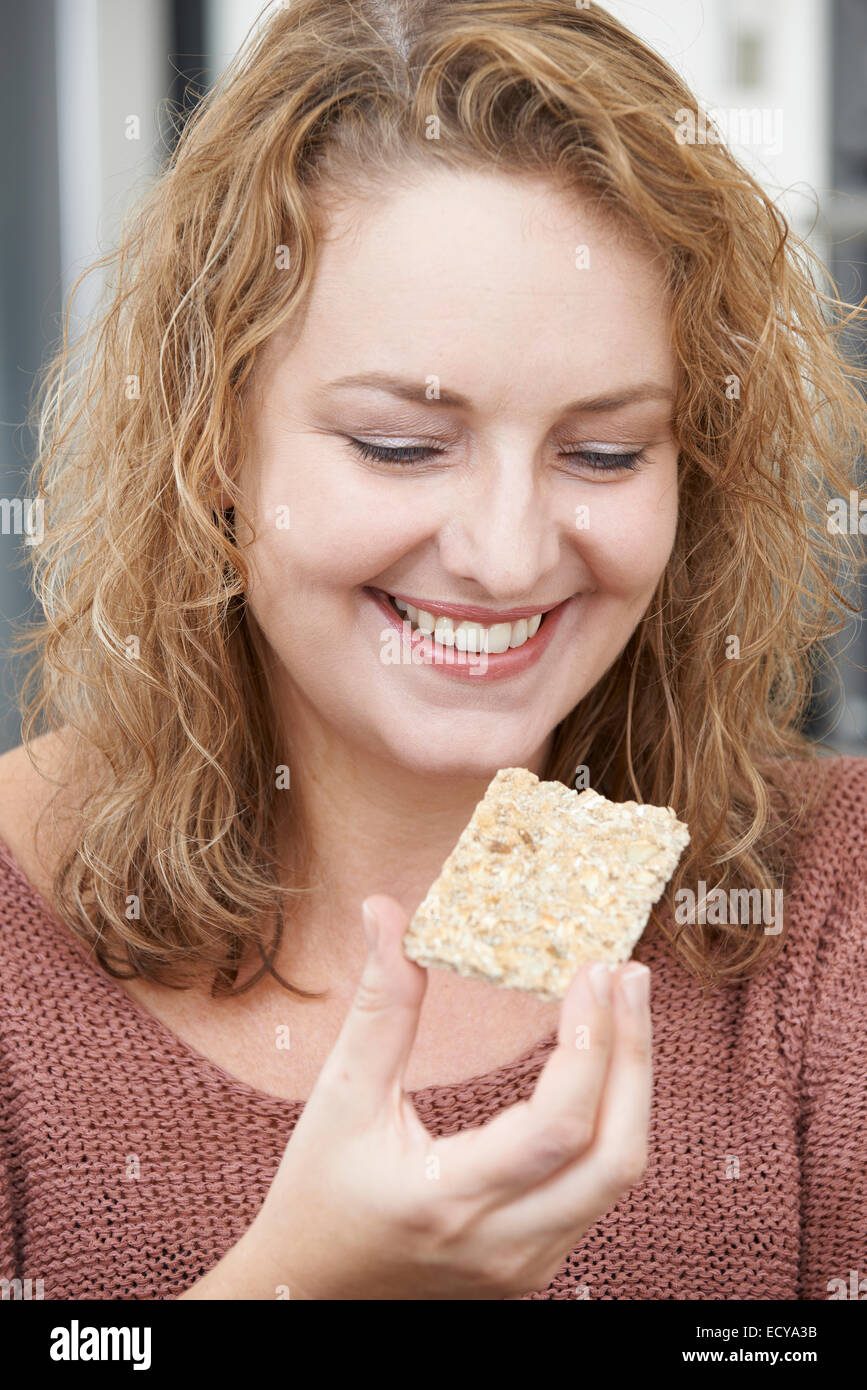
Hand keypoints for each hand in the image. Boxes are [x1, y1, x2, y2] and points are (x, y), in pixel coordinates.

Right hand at [237, 893, 651, 1299]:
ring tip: (624, 1006)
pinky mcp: (535, 1262)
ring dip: (631, 1086)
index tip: (593, 972)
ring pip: (616, 1176)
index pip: (556, 1128)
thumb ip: (377, 1004)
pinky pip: (597, 1189)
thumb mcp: (340, 1095)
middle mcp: (502, 1244)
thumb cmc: (316, 1194)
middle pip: (613, 1157)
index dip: (590, 1045)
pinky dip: (610, 1120)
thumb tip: (383, 911)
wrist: (310, 1293)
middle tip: (629, 977)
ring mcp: (527, 1262)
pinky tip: (602, 1065)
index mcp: (448, 1199)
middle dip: (633, 1057)